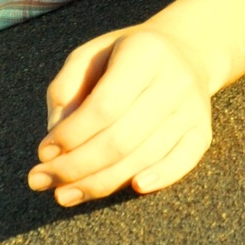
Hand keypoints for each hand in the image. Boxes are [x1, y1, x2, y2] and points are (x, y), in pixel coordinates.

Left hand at [30, 26, 216, 206]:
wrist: (186, 51)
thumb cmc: (124, 57)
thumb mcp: (90, 54)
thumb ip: (66, 87)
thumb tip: (57, 136)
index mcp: (145, 53)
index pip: (105, 106)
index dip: (71, 135)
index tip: (43, 151)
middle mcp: (175, 80)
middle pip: (121, 139)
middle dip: (75, 167)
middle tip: (41, 180)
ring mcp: (193, 107)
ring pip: (144, 157)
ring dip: (99, 183)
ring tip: (63, 194)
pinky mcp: (202, 129)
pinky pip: (183, 161)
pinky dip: (162, 177)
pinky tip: (134, 187)